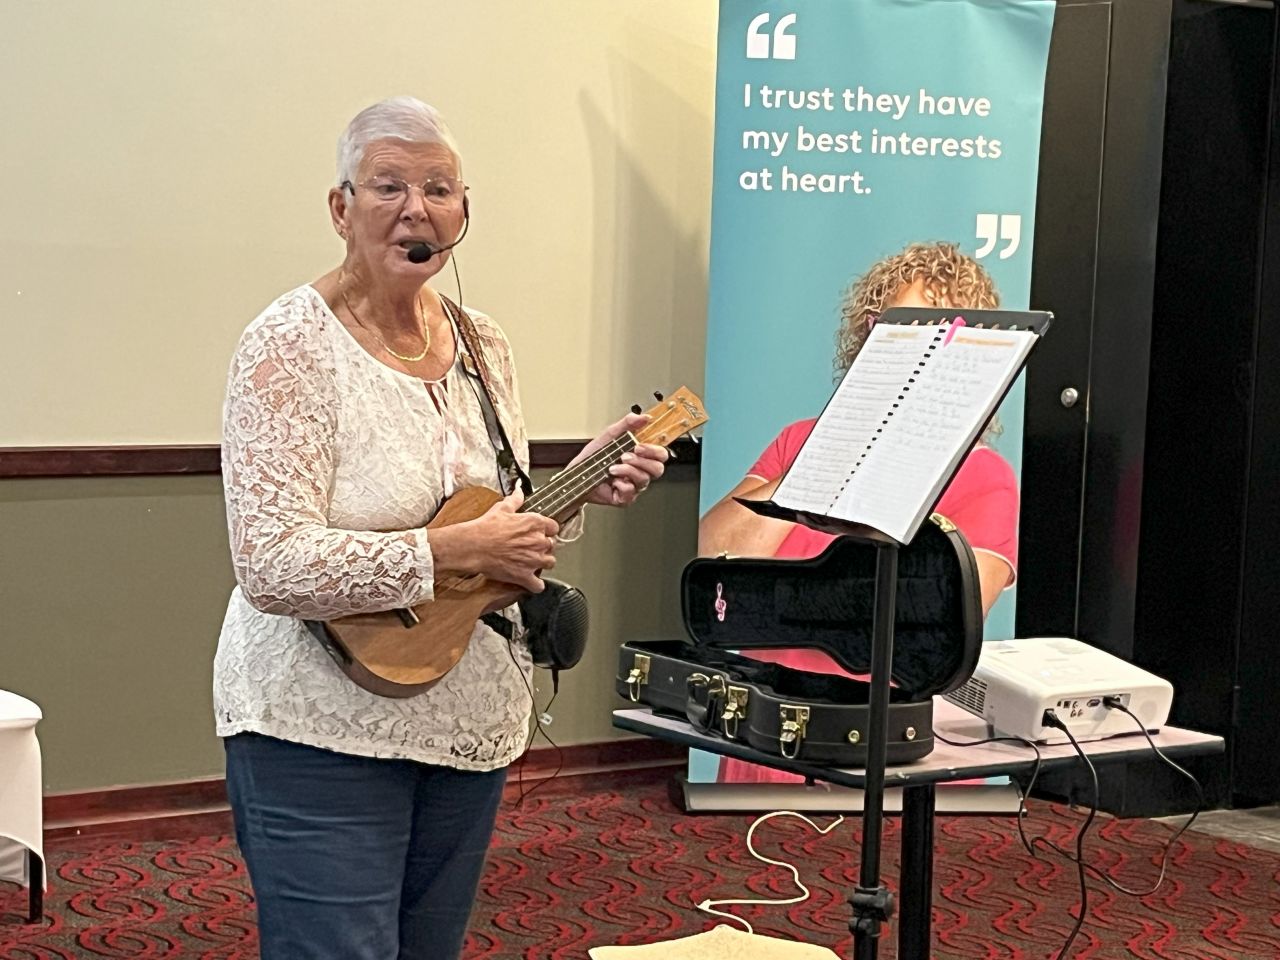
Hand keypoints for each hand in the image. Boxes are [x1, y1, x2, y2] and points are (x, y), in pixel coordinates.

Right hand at [433, 491, 559, 593]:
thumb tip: (519, 491)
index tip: (540, 533)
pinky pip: (538, 585)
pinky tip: (529, 581)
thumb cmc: (486, 527)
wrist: (474, 546)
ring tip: (531, 563)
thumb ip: (515, 500)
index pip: (554, 527)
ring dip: (542, 564)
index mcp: (536, 523)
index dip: (547, 531)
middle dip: (543, 547)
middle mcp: (539, 541)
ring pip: (550, 563)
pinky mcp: (525, 576)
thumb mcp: (502, 508)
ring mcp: (534, 560)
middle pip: (552, 546)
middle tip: (530, 548)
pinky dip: (534, 585)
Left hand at [571, 413, 668, 506]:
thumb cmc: (594, 457)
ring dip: (627, 470)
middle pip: (658, 469)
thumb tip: (643, 417)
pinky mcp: (625, 497)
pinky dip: (621, 483)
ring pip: (644, 479)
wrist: (577, 474)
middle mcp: (640, 471)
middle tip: (626, 455)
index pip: (661, 454)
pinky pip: (631, 491)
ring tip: (612, 467)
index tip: (641, 445)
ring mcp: (634, 485)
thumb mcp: (610, 435)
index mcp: (641, 456)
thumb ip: (627, 424)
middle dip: (643, 461)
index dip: (656, 450)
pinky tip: (612, 480)